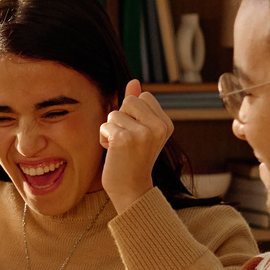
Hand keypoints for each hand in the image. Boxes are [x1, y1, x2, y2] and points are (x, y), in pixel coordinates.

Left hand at [98, 79, 174, 212]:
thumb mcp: (139, 130)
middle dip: (121, 118)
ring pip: (114, 113)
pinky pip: (105, 126)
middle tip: (127, 141)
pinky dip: (103, 138)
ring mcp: (144, 133)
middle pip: (129, 100)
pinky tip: (113, 153)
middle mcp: (159, 126)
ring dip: (111, 130)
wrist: (130, 189)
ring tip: (121, 148)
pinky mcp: (125, 139)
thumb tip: (134, 81)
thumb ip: (137, 106)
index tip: (136, 134)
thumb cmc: (132, 159)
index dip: (132, 113)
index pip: (143, 96)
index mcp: (166, 123)